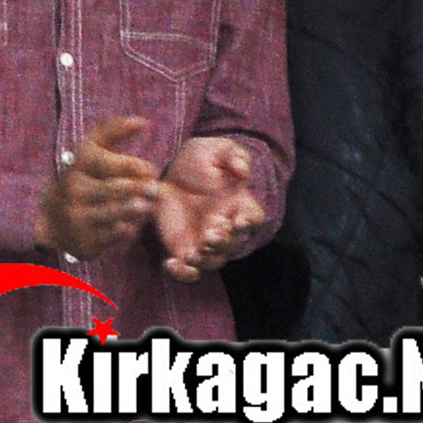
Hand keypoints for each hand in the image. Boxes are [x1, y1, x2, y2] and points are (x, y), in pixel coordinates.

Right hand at [36, 115, 159, 262]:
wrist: (51, 221)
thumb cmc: (83, 177)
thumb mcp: (90, 151)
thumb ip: (114, 131)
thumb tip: (144, 122)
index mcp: (77, 163)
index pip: (104, 162)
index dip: (129, 165)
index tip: (149, 169)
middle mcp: (74, 189)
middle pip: (113, 188)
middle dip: (139, 188)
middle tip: (157, 189)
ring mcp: (77, 215)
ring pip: (114, 212)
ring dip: (136, 209)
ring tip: (148, 206)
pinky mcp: (85, 240)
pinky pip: (112, 234)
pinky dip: (127, 230)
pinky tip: (134, 225)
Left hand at [153, 137, 267, 281]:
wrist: (169, 174)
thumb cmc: (199, 160)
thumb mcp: (215, 149)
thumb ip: (232, 155)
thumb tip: (242, 169)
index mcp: (240, 204)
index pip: (253, 218)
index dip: (248, 221)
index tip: (237, 221)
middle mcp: (227, 228)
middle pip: (234, 244)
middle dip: (223, 242)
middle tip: (210, 236)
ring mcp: (206, 242)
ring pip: (213, 262)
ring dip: (204, 261)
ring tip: (190, 255)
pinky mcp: (185, 250)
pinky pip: (189, 272)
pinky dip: (182, 273)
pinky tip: (170, 264)